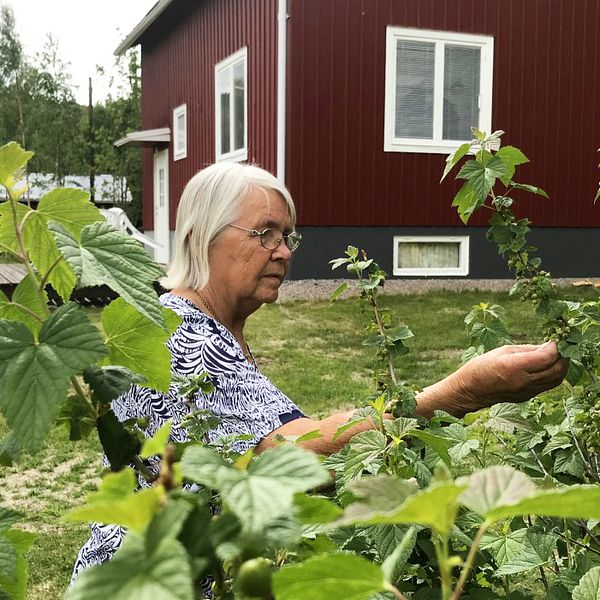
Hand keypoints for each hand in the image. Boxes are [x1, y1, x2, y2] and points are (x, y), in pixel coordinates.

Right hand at [416, 341, 567, 417]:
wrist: (469, 390)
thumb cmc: (481, 366)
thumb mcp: (502, 351)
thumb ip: (528, 350)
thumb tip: (549, 347)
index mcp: (514, 366)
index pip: (547, 357)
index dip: (555, 347)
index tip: (554, 340)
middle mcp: (523, 381)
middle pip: (556, 370)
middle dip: (563, 357)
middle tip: (560, 348)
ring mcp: (526, 392)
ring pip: (556, 380)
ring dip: (560, 367)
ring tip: (556, 357)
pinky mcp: (526, 397)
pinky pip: (546, 386)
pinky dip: (551, 375)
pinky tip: (546, 367)